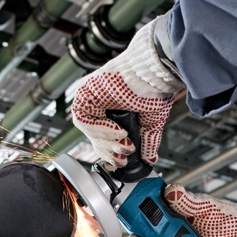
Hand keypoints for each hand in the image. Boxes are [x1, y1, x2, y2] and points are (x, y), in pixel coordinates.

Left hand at [72, 18, 183, 170]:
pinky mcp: (84, 92)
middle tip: (123, 159)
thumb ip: (147, 141)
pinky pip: (83, 119)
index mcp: (112, 109)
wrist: (152, 73)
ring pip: (88, 131)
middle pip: (95, 137)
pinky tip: (118, 131)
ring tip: (125, 143)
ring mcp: (90, 98)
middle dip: (109, 151)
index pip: (103, 138)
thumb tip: (149, 159)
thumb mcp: (151, 122)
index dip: (111, 153)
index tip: (121, 163)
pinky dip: (100, 129)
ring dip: (107, 142)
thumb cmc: (154, 89)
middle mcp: (99, 104)